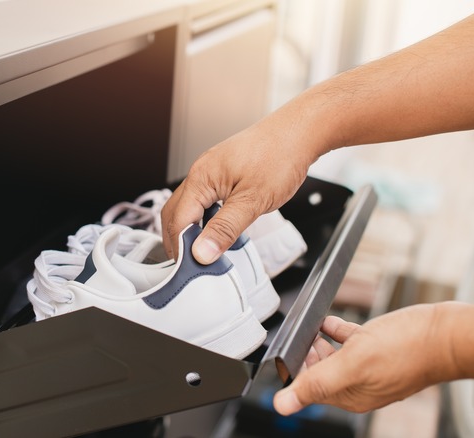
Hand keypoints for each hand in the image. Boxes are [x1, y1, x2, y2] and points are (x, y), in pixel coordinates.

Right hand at [161, 117, 315, 261]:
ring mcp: (210, 172)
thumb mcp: (253, 200)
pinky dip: (202, 219)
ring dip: (189, 230)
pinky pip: (202, 200)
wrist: (299, 132)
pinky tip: (215, 229)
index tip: (189, 269)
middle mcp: (200, 173)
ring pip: (188, 207)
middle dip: (177, 241)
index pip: (177, 221)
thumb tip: (202, 252)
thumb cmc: (280, 156)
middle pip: (175, 213)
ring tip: (202, 251)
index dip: (180, 247)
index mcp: (201, 178)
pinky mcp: (222, 173)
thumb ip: (225, 228)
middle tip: (189, 265)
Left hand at [273, 304, 457, 414]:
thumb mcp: (352, 364)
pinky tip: (329, 321)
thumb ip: (316, 383)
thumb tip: (282, 405)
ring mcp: (372, 367)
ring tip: (311, 329)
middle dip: (309, 355)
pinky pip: (351, 342)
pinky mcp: (380, 349)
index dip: (299, 369)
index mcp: (351, 396)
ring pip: (336, 357)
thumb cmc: (407, 350)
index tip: (292, 351)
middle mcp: (361, 385)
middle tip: (301, 338)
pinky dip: (336, 332)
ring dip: (320, 343)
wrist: (447, 335)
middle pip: (322, 372)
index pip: (312, 389)